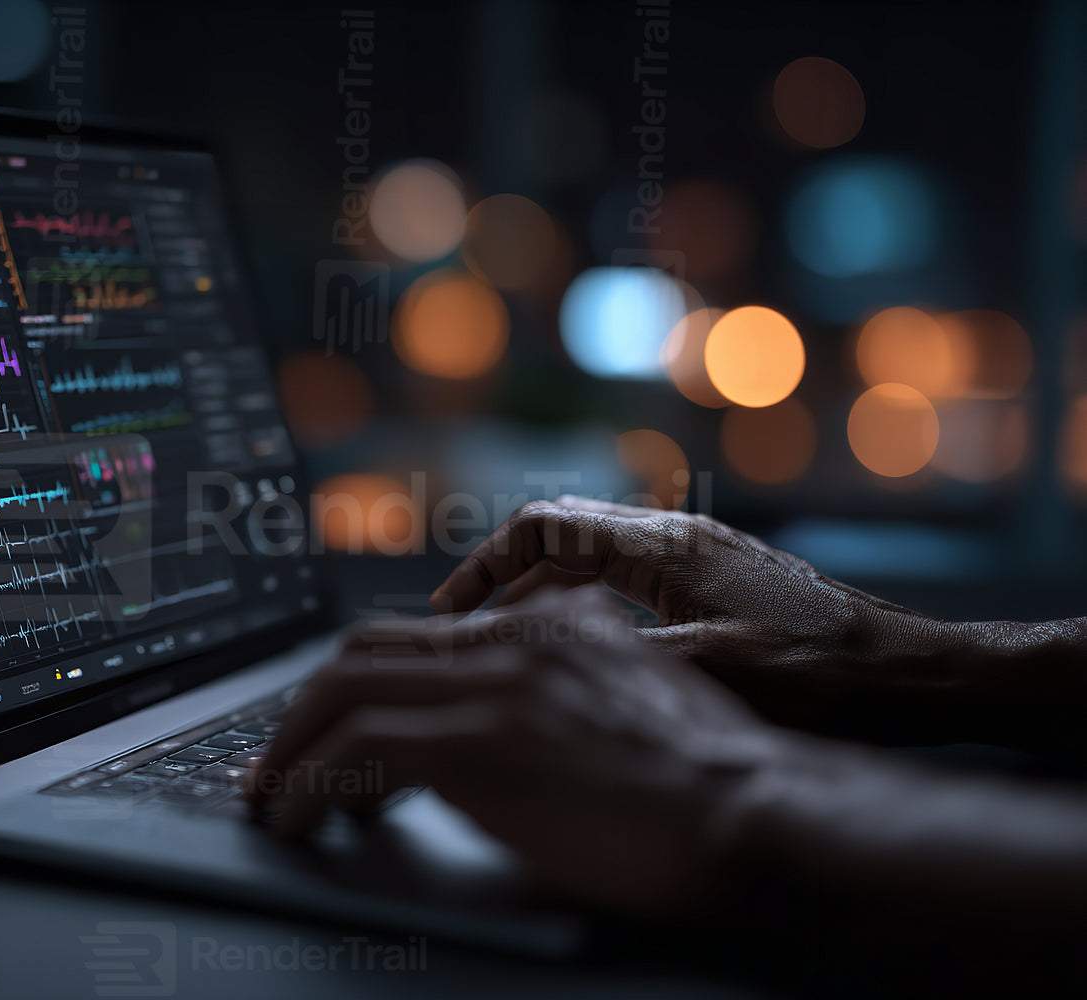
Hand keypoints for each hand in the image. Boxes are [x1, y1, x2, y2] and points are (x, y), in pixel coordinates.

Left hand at [244, 588, 786, 913]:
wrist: (756, 813)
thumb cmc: (713, 788)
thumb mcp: (636, 707)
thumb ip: (568, 694)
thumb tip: (507, 738)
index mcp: (552, 624)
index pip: (418, 636)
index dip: (357, 682)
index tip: (329, 729)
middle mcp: (515, 638)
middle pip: (363, 651)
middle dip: (304, 710)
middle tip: (277, 760)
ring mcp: (493, 685)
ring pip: (344, 692)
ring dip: (290, 750)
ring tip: (271, 799)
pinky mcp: (476, 742)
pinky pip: (354, 752)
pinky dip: (307, 787)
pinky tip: (296, 821)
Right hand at [429, 497, 968, 740]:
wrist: (912, 673)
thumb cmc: (817, 675)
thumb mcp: (703, 671)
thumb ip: (612, 655)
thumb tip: (526, 655)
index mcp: (664, 546)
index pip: (546, 524)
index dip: (487, 561)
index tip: (452, 609)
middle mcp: (677, 537)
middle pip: (564, 534)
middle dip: (505, 576)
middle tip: (465, 630)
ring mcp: (701, 557)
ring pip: (595, 561)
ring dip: (544, 594)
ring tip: (507, 645)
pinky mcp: (720, 583)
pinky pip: (629, 583)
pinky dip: (588, 607)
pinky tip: (581, 651)